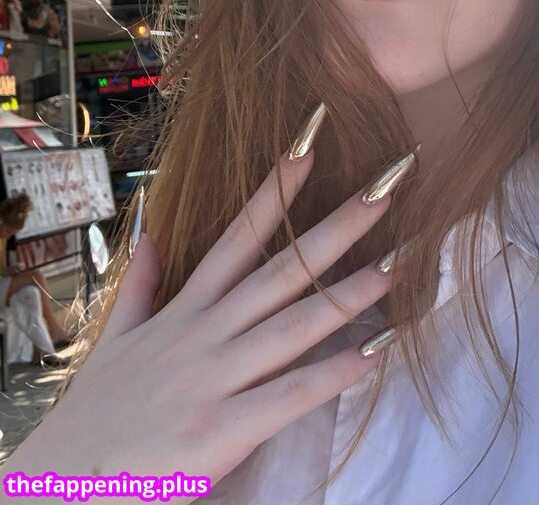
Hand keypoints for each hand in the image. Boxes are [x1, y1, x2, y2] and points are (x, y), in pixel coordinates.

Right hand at [1, 147, 396, 498]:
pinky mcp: (222, 430)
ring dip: (351, 292)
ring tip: (398, 263)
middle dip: (338, 226)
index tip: (311, 147)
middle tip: (385, 188)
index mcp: (185, 310)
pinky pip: (290, 395)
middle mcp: (206, 333)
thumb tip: (154, 229)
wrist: (59, 488)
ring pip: (296, 325)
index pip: (238, 237)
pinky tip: (375, 353)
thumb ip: (141, 284)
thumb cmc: (96, 417)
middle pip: (283, 269)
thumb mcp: (113, 340)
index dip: (277, 191)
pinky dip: (334, 373)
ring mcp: (215, 379)